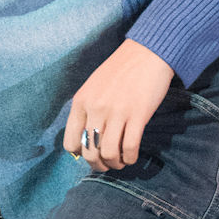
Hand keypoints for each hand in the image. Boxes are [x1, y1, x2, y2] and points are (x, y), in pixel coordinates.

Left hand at [63, 39, 175, 169]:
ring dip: (115, 164)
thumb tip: (86, 137)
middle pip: (90, 153)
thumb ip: (87, 109)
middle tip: (107, 165)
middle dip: (99, 165)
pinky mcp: (138, 115)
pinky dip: (130, 158)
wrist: (148, 53)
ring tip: (121, 162)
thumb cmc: (121, 70)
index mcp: (81, 102)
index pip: (70, 143)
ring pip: (109, 153)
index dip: (80, 155)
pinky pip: (129, 147)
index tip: (91, 154)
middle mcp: (95, 109)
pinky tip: (132, 156)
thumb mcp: (94, 86)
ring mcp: (116, 112)